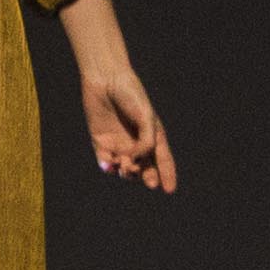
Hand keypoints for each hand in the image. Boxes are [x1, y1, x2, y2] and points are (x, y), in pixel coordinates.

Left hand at [80, 55, 178, 192]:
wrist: (106, 80)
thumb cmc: (131, 95)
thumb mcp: (146, 118)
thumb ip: (146, 142)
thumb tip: (136, 162)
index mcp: (153, 135)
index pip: (162, 160)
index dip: (167, 175)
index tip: (169, 190)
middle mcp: (136, 143)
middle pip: (145, 168)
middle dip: (147, 177)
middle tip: (148, 181)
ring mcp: (118, 144)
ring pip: (125, 169)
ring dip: (128, 172)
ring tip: (127, 165)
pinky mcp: (100, 142)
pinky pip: (106, 162)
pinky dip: (108, 166)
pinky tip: (110, 165)